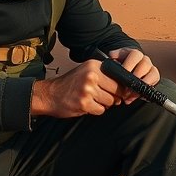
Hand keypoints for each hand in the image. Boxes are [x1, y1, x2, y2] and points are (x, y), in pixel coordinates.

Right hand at [29, 48, 158, 118]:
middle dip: (114, 97)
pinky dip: (96, 110)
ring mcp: (87, 89)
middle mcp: (91, 75)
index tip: (121, 92)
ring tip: (92, 100)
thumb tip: (126, 84)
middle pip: (117, 90)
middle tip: (104, 97)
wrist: (49, 94)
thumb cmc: (70, 84)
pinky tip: (87, 106)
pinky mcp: (84, 103)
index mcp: (94, 66)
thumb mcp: (86, 71)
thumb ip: (104, 74)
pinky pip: (101, 110)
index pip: (119, 76)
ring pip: (110, 101)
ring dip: (104, 104)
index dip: (121, 87)